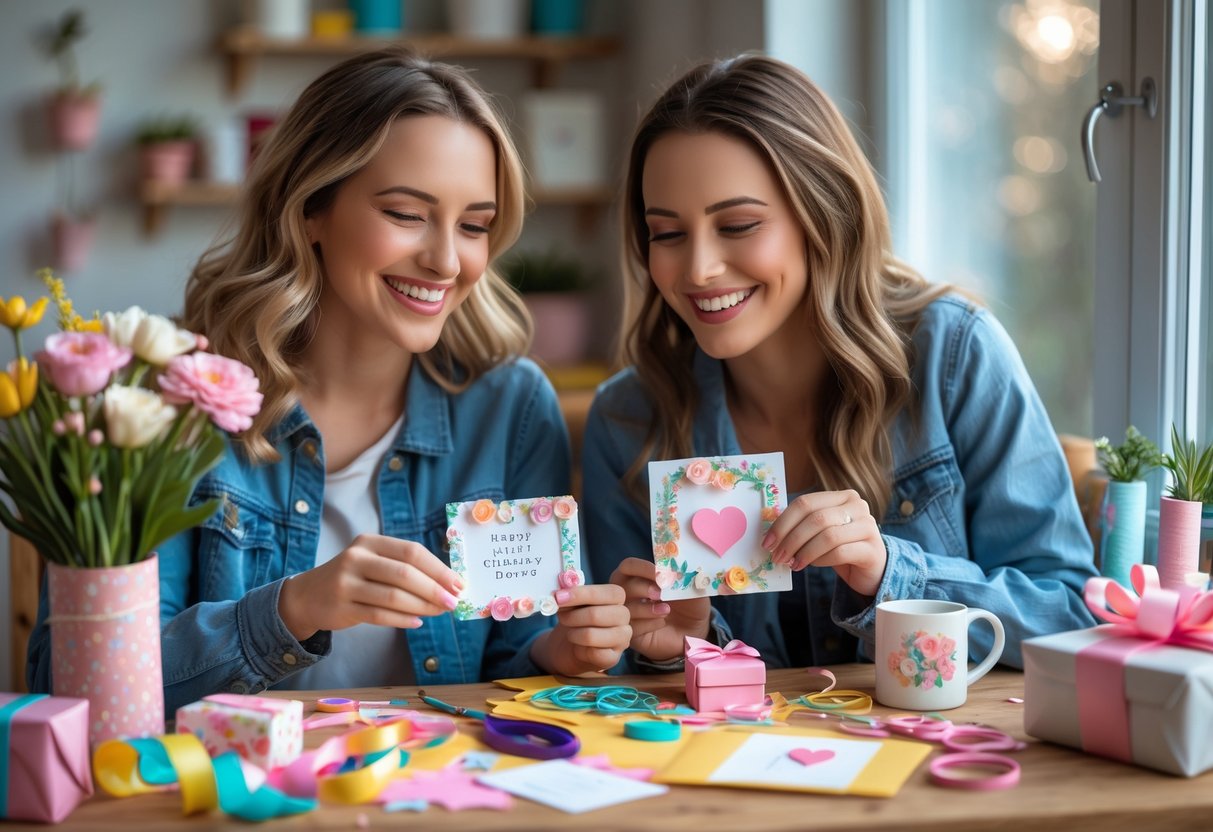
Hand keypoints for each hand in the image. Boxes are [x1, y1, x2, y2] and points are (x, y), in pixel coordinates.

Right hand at [278, 533, 460, 640]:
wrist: (307, 596)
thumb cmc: (352, 578)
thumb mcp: (372, 562)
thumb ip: (403, 568)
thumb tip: (446, 584)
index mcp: (369, 542)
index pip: (411, 551)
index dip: (438, 568)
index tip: (458, 583)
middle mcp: (356, 558)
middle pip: (404, 573)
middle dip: (434, 589)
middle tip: (453, 601)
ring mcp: (346, 583)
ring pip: (393, 596)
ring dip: (422, 606)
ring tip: (439, 612)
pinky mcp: (342, 607)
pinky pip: (379, 615)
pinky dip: (402, 620)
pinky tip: (417, 622)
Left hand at [530, 584, 630, 675]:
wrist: (569, 647)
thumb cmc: (574, 619)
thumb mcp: (571, 603)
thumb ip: (569, 596)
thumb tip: (560, 595)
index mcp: (617, 598)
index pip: (609, 593)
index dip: (582, 594)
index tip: (559, 597)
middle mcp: (623, 617)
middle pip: (595, 615)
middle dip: (571, 617)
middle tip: (561, 618)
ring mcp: (621, 639)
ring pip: (590, 636)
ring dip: (573, 634)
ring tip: (570, 633)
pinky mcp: (613, 658)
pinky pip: (592, 653)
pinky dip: (578, 650)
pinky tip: (578, 647)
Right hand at [611, 557, 709, 661]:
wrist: (695, 631)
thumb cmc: (689, 604)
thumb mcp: (690, 586)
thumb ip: (682, 575)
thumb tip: (675, 568)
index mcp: (639, 577)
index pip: (629, 566)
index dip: (642, 568)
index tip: (661, 573)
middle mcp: (628, 594)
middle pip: (621, 586)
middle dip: (642, 587)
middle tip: (660, 593)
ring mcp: (629, 615)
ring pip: (626, 609)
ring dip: (647, 608)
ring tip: (666, 610)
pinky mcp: (633, 635)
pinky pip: (633, 628)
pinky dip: (649, 623)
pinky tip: (662, 623)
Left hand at [765, 489, 886, 596]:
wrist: (871, 569)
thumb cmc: (840, 548)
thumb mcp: (820, 532)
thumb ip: (801, 526)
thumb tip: (770, 535)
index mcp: (842, 497)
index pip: (806, 503)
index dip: (783, 522)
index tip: (767, 542)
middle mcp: (858, 506)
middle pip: (816, 518)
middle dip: (791, 539)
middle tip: (777, 557)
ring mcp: (868, 526)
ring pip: (828, 536)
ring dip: (804, 552)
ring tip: (793, 564)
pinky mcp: (872, 550)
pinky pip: (840, 552)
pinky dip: (820, 560)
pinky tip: (811, 565)